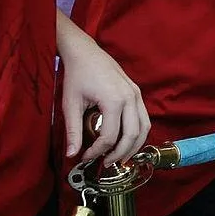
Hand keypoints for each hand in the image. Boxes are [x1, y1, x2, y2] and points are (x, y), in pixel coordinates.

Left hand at [59, 29, 148, 164]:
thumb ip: (73, 131)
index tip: (85, 157)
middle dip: (120, 153)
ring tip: (120, 157)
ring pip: (144, 128)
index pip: (110, 136)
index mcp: (113, 100)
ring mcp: (136, 94)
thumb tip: (72, 154)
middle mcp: (130, 98)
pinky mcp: (137, 93)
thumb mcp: (70, 104)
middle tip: (106, 163)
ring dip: (134, 146)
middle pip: (132, 135)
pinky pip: (144, 119)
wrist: (85, 52)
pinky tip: (126, 141)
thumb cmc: (77, 76)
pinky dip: (138, 133)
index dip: (98, 151)